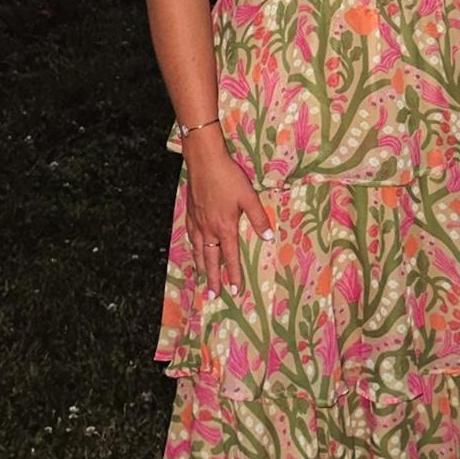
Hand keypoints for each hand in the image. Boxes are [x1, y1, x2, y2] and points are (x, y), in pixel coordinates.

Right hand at [183, 131, 272, 299]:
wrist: (204, 162)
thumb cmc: (229, 178)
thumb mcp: (248, 197)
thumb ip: (259, 218)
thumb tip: (269, 237)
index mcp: (225, 227)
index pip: (230, 257)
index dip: (233, 274)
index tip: (235, 290)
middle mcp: (209, 229)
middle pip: (211, 260)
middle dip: (214, 279)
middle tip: (214, 296)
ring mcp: (197, 223)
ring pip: (199, 251)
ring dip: (202, 267)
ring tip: (203, 279)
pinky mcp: (190, 214)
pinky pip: (191, 238)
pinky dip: (193, 249)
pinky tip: (195, 250)